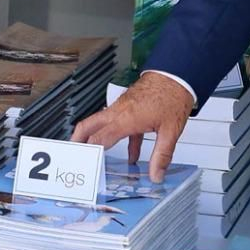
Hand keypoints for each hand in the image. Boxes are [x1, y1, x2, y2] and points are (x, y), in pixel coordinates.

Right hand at [71, 73, 195, 181]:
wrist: (176, 74)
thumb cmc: (173, 96)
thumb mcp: (170, 131)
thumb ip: (162, 155)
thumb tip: (156, 175)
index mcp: (126, 118)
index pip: (100, 139)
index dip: (91, 153)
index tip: (86, 165)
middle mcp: (119, 111)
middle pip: (89, 125)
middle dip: (78, 141)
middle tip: (74, 155)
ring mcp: (122, 106)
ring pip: (100, 123)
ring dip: (95, 138)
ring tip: (94, 154)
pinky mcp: (129, 105)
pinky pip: (118, 123)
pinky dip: (118, 138)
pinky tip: (131, 153)